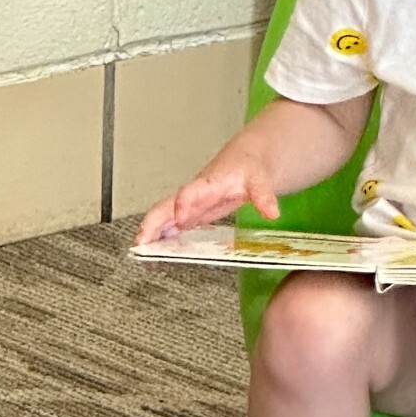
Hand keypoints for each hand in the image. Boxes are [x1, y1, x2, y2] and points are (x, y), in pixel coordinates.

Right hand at [134, 158, 279, 244]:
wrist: (245, 160)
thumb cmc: (248, 168)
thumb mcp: (259, 180)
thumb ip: (264, 196)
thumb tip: (273, 213)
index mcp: (208, 183)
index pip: (191, 192)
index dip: (184, 205)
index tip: (179, 220)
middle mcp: (193, 194)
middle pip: (165, 207)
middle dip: (152, 225)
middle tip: (142, 244)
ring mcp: (190, 204)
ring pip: (164, 218)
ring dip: (152, 235)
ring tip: (144, 256)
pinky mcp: (192, 213)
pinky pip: (172, 226)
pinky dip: (163, 238)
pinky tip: (157, 253)